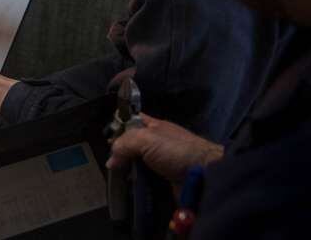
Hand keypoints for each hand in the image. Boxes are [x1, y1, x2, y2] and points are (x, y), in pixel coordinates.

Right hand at [106, 114, 223, 185]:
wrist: (205, 175)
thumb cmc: (176, 150)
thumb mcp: (146, 139)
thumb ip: (125, 144)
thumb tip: (111, 161)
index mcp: (154, 127)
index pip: (132, 120)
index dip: (119, 126)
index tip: (106, 139)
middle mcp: (157, 144)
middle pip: (132, 147)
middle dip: (121, 155)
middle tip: (111, 165)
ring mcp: (161, 164)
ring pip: (137, 167)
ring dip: (128, 174)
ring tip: (117, 180)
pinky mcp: (165, 182)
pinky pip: (146, 182)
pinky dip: (138, 186)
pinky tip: (129, 190)